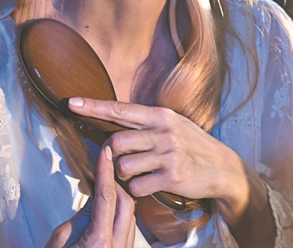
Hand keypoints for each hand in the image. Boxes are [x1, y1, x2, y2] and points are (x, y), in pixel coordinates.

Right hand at [45, 145, 135, 247]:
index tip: (106, 152)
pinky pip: (129, 231)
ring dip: (119, 201)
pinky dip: (120, 217)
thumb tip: (94, 199)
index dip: (106, 170)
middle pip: (126, 204)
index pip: (107, 196)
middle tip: (102, 172)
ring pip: (131, 217)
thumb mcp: (57, 242)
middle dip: (115, 185)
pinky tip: (107, 213)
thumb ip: (79, 218)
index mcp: (98, 243)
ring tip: (103, 191)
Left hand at [67, 98, 243, 203]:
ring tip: (142, 172)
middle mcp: (163, 131)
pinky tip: (152, 184)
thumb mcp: (173, 124)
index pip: (121, 109)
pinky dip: (137, 189)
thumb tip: (115, 120)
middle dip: (112, 153)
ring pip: (123, 166)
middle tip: (124, 158)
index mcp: (161, 115)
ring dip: (125, 174)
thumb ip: (146, 123)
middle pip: (116, 141)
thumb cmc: (192, 144)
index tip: (71, 103)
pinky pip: (136, 186)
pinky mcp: (171, 177)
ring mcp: (168, 154)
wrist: (221, 167)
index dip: (94, 107)